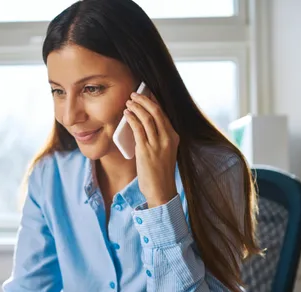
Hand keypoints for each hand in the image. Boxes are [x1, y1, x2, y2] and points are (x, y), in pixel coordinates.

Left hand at [123, 92, 179, 207]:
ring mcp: (157, 144)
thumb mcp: (164, 152)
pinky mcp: (146, 150)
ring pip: (147, 117)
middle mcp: (167, 138)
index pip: (163, 113)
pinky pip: (138, 129)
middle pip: (156, 111)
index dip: (153, 101)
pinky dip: (132, 118)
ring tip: (128, 102)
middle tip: (134, 94)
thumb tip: (144, 125)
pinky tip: (127, 114)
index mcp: (173, 137)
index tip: (145, 93)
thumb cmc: (160, 173)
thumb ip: (158, 139)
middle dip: (144, 99)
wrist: (161, 190)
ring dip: (136, 107)